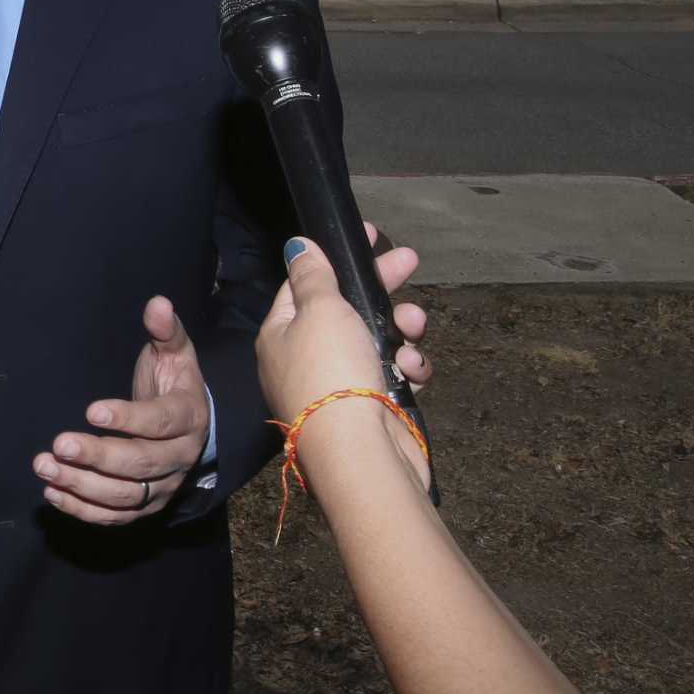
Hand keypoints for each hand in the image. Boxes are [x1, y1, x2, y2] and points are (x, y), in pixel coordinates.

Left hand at [34, 295, 209, 524]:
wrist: (191, 426)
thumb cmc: (174, 384)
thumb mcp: (175, 354)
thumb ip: (166, 331)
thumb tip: (157, 303)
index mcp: (188, 418)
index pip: (160, 422)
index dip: (128, 418)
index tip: (90, 410)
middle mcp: (179, 458)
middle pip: (140, 464)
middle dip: (97, 457)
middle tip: (58, 444)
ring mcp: (163, 487)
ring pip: (125, 496)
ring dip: (82, 485)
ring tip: (45, 467)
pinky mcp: (146, 507)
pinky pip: (115, 517)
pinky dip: (83, 509)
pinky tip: (53, 492)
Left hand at [256, 229, 430, 486]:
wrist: (361, 454)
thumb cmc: (332, 372)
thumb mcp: (320, 310)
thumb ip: (313, 276)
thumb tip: (297, 246)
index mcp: (280, 335)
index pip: (306, 285)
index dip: (336, 259)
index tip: (370, 239)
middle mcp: (305, 360)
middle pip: (346, 310)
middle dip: (381, 288)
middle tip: (410, 262)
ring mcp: (340, 387)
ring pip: (376, 341)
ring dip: (401, 329)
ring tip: (413, 326)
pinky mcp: (373, 409)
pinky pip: (393, 375)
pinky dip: (407, 368)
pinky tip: (413, 369)